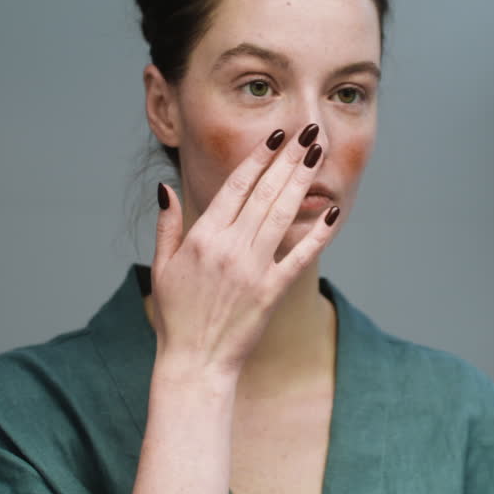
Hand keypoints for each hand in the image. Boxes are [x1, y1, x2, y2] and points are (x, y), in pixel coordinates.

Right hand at [149, 124, 340, 378]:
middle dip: (287, 159)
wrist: (195, 362)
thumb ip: (167, 225)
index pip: (235, 187)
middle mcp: (229, 248)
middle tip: (306, 132)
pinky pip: (299, 257)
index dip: (258, 158)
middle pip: (264, 193)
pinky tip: (332, 211)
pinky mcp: (271, 292)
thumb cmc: (176, 316)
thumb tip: (166, 188)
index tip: (276, 136)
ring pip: (282, 215)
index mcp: (202, 237)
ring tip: (317, 154)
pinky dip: (318, 234)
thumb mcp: (162, 267)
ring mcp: (252, 269)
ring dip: (301, 182)